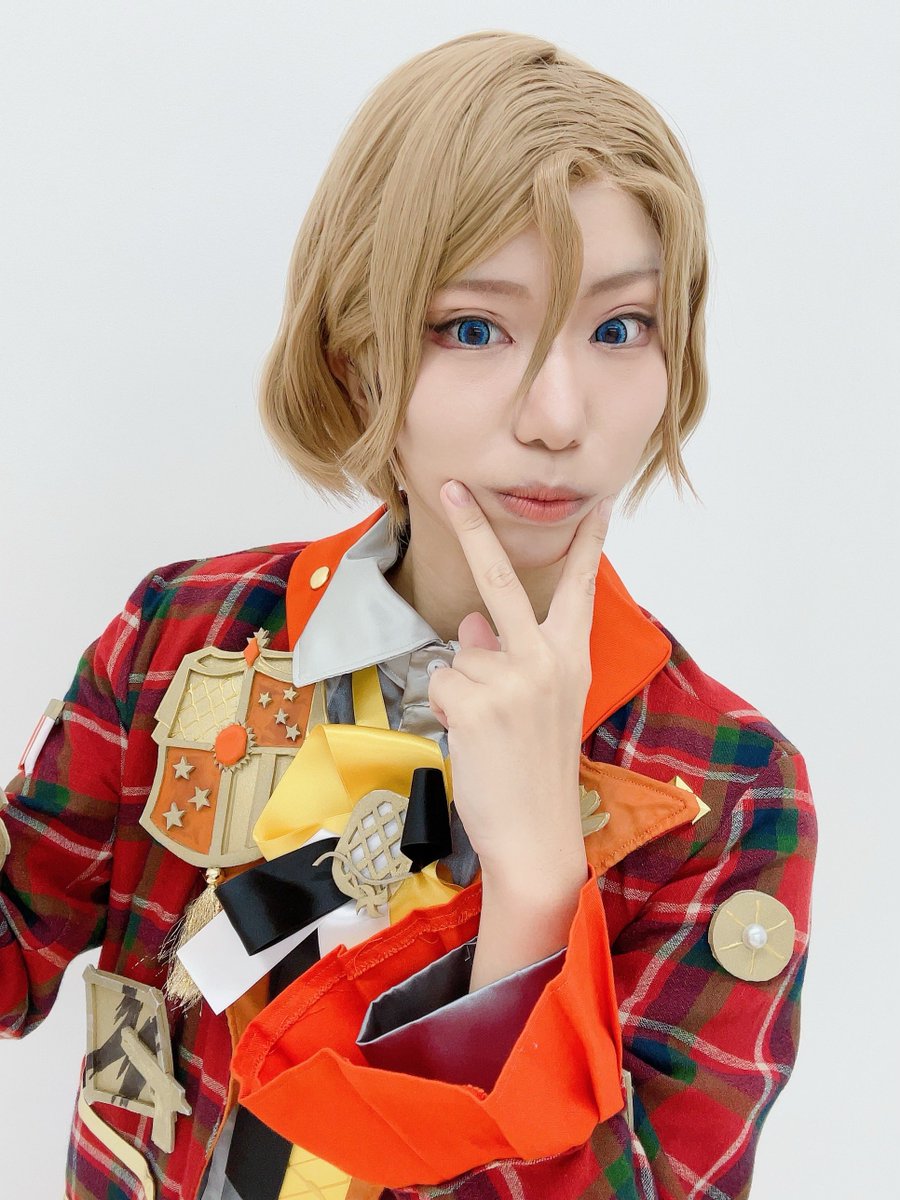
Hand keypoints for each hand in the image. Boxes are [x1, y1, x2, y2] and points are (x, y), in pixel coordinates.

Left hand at [427, 480, 615, 885]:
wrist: (538, 836)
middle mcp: (546, 659)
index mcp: (572, 658)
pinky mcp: (475, 702)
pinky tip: (471, 738)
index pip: (579, 589)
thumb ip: (510, 657)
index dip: (587, 544)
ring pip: (459, 653)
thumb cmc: (537, 771)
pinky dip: (444, 708)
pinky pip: (439, 681)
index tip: (598, 503)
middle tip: (451, 487)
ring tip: (488, 732)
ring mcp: (512, 679)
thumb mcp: (538, 706)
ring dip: (460, 688)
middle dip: (474, 528)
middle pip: (502, 580)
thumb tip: (471, 622)